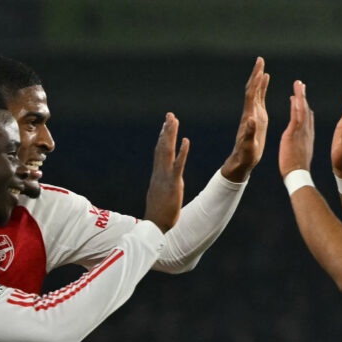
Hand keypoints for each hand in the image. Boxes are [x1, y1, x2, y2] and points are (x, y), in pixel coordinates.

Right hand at [144, 113, 189, 232]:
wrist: (155, 225)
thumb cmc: (159, 213)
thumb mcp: (159, 195)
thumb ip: (161, 185)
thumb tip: (161, 180)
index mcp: (157, 175)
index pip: (159, 152)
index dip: (162, 138)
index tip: (165, 125)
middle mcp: (159, 173)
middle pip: (162, 147)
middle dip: (166, 130)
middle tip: (170, 115)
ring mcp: (166, 177)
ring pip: (168, 152)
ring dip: (171, 135)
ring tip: (174, 120)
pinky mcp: (174, 184)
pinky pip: (178, 165)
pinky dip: (182, 152)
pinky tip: (186, 141)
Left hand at [220, 57, 269, 182]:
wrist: (243, 160)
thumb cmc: (245, 155)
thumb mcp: (248, 145)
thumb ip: (249, 133)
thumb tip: (251, 119)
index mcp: (249, 117)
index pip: (252, 95)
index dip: (256, 82)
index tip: (260, 69)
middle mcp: (250, 112)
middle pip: (252, 89)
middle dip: (256, 74)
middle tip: (260, 60)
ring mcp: (254, 114)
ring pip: (256, 92)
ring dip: (259, 78)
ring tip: (262, 65)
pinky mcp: (258, 117)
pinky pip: (260, 99)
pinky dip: (263, 88)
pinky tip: (266, 80)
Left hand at [278, 80, 314, 177]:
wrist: (297, 175)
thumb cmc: (297, 167)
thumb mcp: (301, 151)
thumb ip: (301, 141)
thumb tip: (300, 137)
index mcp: (306, 135)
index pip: (307, 117)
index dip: (305, 106)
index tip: (302, 97)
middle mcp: (305, 130)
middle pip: (305, 109)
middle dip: (303, 96)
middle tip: (300, 84)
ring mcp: (300, 131)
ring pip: (301, 109)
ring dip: (300, 95)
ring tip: (298, 84)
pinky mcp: (293, 133)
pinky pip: (296, 116)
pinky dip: (296, 105)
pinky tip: (294, 96)